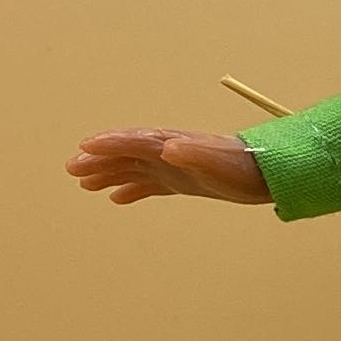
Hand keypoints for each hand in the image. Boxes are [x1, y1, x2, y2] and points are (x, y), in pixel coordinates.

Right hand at [64, 128, 270, 207]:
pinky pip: (151, 184)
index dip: (110, 144)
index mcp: (174, 144)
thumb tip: (168, 147)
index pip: (135, 141)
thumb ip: (195, 154)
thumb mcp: (220, 163)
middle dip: (99, 160)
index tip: (84, 147)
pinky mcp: (184, 181)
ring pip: (134, 168)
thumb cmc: (244, 168)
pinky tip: (116, 199)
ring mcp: (175, 166)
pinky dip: (131, 189)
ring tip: (83, 185)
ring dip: (109, 173)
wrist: (269, 174)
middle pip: (127, 153)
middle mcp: (170, 152)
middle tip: (71, 169)